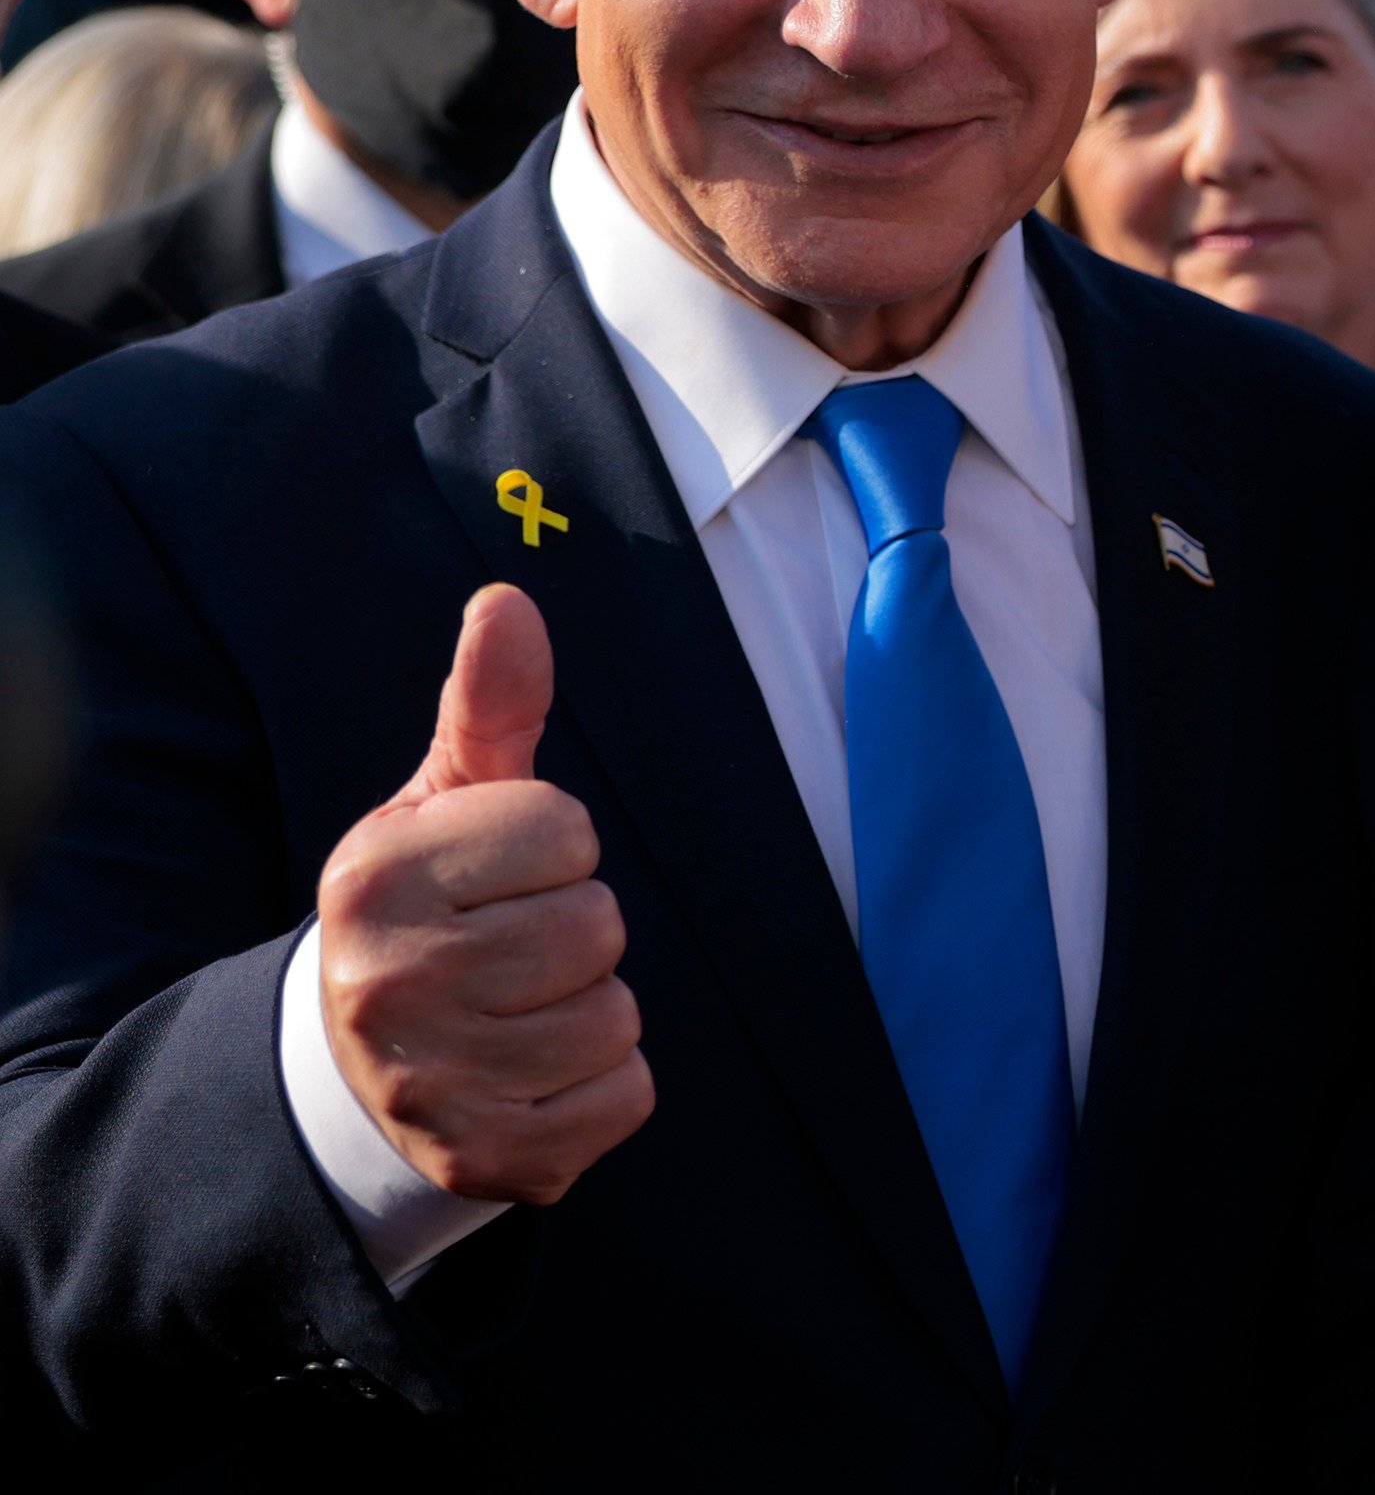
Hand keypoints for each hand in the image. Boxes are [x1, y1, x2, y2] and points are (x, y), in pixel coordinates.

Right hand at [314, 583, 651, 1203]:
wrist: (360, 1074)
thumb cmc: (430, 909)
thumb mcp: (446, 802)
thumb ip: (490, 705)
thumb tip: (508, 598)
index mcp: (374, 879)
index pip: (567, 831)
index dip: (553, 848)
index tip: (496, 877)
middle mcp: (388, 984)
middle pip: (599, 926)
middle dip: (575, 930)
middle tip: (508, 952)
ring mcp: (435, 1085)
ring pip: (618, 1015)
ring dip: (591, 1011)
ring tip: (516, 1014)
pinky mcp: (489, 1161)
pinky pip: (628, 1094)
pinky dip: (604, 1087)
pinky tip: (534, 1076)